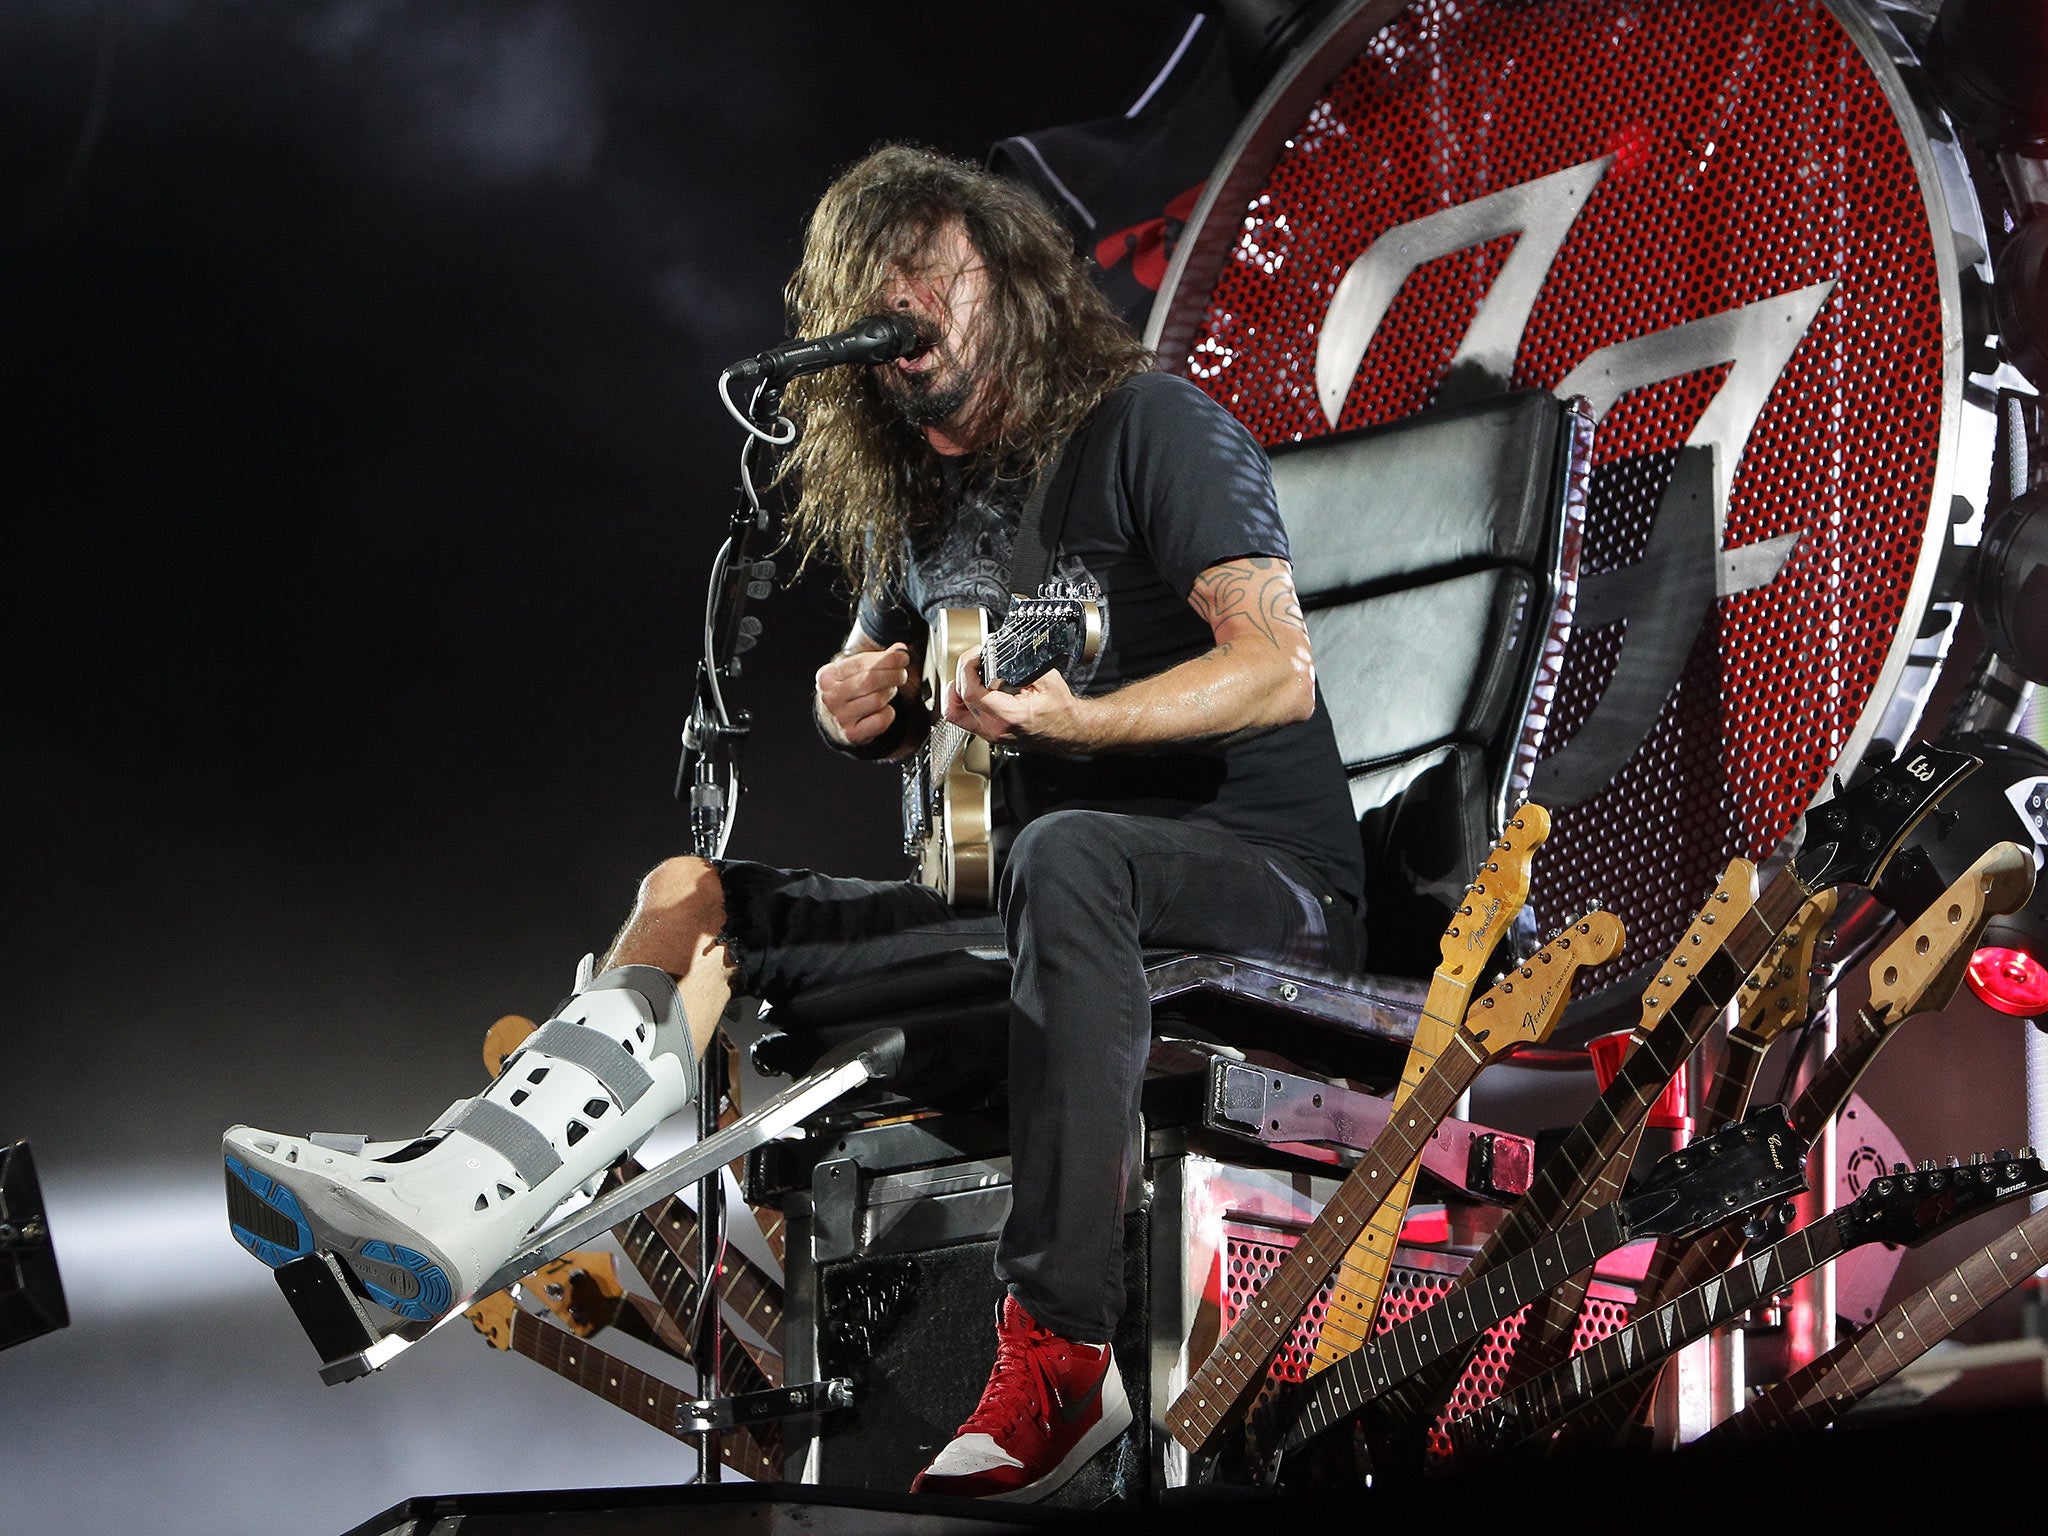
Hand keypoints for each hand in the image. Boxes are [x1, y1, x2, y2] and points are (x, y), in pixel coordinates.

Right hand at [815, 642, 914, 748]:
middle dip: (893, 675)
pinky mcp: (851, 733)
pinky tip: (884, 709)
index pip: (862, 662)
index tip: (904, 657)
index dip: (887, 659)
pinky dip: (888, 713)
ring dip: (890, 693)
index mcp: (828, 676)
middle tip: (902, 674)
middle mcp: (831, 697)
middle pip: (870, 680)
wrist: (831, 721)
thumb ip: (878, 659)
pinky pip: (880, 720)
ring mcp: (840, 717)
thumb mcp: (854, 671)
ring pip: (877, 700)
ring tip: (889, 690)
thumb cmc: (847, 691)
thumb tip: (900, 649)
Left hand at [943, 643, 1089, 749]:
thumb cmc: (1060, 710)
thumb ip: (1021, 665)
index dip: (967, 667)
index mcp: (1009, 716)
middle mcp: (995, 728)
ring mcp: (989, 733)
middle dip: (962, 672)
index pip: (970, 692)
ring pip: (954, 712)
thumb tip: (1000, 651)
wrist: (1068, 731)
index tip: (976, 655)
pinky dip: (962, 700)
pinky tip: (974, 687)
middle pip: (957, 700)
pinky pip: (962, 717)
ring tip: (971, 674)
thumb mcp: (1045, 679)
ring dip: (957, 689)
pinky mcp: (987, 733)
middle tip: (975, 660)